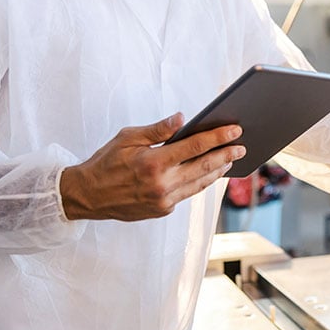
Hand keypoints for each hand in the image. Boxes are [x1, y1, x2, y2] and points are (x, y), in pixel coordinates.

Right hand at [59, 113, 245, 220]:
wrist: (87, 196)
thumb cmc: (106, 162)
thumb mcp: (128, 137)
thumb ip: (157, 129)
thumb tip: (182, 119)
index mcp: (153, 163)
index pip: (194, 147)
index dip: (218, 137)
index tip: (235, 130)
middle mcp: (161, 184)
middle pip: (204, 167)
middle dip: (226, 155)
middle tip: (242, 146)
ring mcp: (163, 201)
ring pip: (199, 183)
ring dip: (218, 171)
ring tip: (231, 159)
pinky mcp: (162, 210)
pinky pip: (187, 193)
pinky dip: (200, 182)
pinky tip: (209, 172)